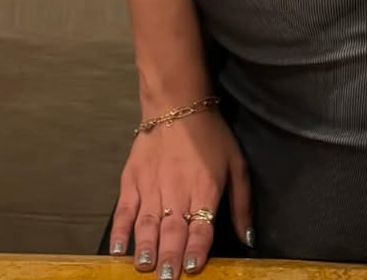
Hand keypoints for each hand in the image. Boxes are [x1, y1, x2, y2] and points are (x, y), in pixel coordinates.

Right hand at [108, 112, 252, 273]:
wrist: (177, 104)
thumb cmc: (211, 136)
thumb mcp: (237, 163)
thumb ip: (241, 203)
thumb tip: (248, 238)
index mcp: (204, 188)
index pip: (200, 226)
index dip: (196, 250)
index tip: (191, 269)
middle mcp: (177, 190)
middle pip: (173, 230)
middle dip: (169, 257)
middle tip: (166, 278)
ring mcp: (151, 186)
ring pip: (147, 224)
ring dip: (146, 248)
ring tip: (144, 267)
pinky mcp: (131, 180)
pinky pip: (124, 209)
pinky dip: (120, 230)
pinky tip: (118, 249)